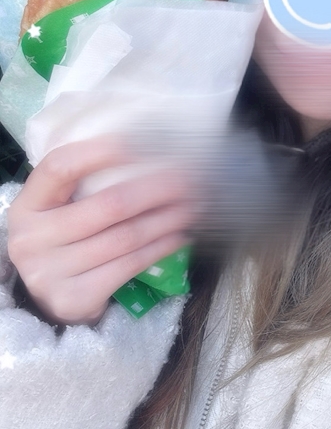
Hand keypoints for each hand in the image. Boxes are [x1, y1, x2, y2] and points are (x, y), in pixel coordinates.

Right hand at [7, 137, 193, 326]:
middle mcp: (32, 240)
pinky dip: (161, 248)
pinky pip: (130, 265)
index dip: (102, 152)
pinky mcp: (74, 299)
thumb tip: (149, 149)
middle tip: (187, 179)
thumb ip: (86, 183)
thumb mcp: (60, 208)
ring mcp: (49, 273)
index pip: (61, 167)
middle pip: (109, 204)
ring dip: (166, 218)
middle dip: (157, 188)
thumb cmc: (65, 239)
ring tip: (190, 206)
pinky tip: (178, 236)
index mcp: (27, 206)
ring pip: (126, 236)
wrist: (52, 297)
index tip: (143, 144)